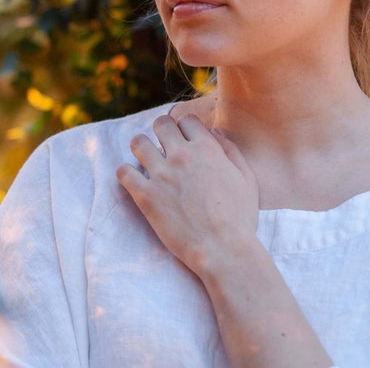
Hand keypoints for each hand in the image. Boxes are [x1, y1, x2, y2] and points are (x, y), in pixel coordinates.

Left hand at [116, 114, 258, 274]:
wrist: (223, 250)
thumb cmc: (240, 218)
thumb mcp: (246, 179)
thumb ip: (230, 150)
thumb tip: (215, 132)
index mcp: (207, 149)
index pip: (186, 120)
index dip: (185, 128)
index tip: (184, 140)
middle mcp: (182, 156)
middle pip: (160, 124)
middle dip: (161, 131)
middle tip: (163, 146)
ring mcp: (162, 175)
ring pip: (137, 143)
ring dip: (141, 148)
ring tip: (146, 160)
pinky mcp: (146, 195)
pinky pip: (123, 172)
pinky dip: (126, 174)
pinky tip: (135, 181)